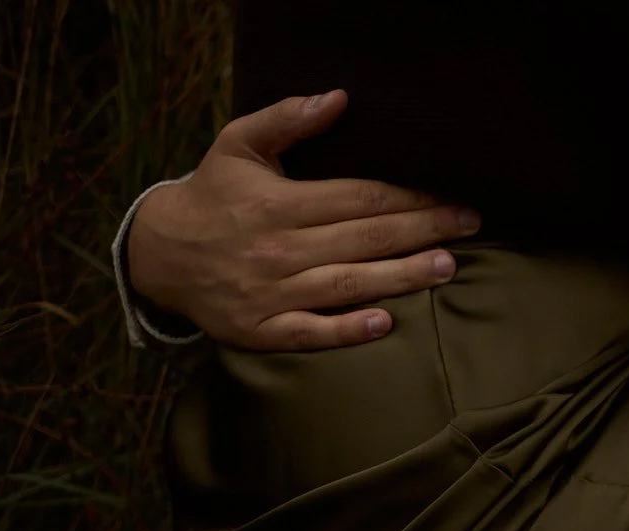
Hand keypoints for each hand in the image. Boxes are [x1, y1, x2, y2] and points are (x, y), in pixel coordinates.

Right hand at [127, 91, 480, 349]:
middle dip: (423, 230)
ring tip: (448, 267)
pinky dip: (347, 331)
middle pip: (364, 239)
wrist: (159, 254)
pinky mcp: (261, 330)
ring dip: (402, 277)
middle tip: (469, 224)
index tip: (450, 195)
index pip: (358, 198)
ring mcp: (269, 293)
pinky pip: (310, 333)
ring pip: (347, 285)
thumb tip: (338, 98)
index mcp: (277, 204)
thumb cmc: (212, 195)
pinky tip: (385, 323)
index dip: (409, 196)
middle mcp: (277, 249)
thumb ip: (286, 120)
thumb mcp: (238, 145)